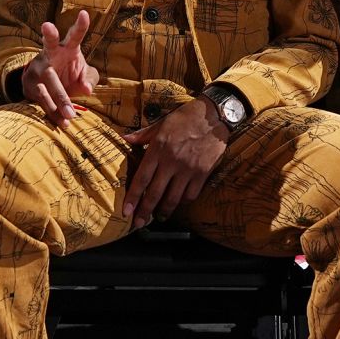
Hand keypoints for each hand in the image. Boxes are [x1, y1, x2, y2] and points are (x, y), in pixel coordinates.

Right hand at [21, 10, 99, 127]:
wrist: (42, 87)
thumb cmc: (68, 75)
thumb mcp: (83, 75)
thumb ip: (90, 79)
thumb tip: (86, 89)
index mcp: (67, 48)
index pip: (75, 35)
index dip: (80, 25)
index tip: (85, 13)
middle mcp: (50, 54)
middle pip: (50, 43)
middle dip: (49, 34)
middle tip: (47, 26)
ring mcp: (39, 69)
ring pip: (48, 80)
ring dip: (60, 98)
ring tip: (70, 115)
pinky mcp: (31, 86)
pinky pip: (42, 99)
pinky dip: (53, 112)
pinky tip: (62, 123)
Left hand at [121, 98, 228, 227]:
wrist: (214, 115)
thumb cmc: (185, 117)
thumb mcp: (161, 123)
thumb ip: (143, 135)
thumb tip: (125, 138)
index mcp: (158, 149)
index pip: (142, 178)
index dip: (133, 197)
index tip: (126, 211)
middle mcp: (171, 161)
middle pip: (155, 193)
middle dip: (145, 211)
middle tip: (138, 223)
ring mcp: (188, 169)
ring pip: (173, 198)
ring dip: (164, 210)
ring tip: (158, 217)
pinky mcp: (202, 173)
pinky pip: (191, 194)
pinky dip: (183, 201)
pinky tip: (178, 203)